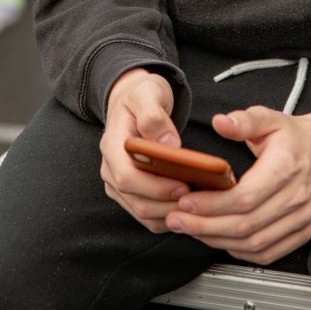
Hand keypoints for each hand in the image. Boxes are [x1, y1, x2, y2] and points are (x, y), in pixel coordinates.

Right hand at [100, 68, 190, 232]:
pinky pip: (149, 215)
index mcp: (112, 146)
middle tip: (199, 198)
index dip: (155, 188)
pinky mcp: (131, 193)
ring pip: (144, 213)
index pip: (126, 178)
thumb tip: (168, 145)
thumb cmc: (141, 96)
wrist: (134, 101)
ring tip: (199, 203)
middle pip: (137, 201)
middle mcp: (111, 169)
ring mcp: (119, 184)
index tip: (183, 186)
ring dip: (172, 213)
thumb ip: (154, 116)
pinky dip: (170, 215)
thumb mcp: (148, 93)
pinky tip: (190, 206)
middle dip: (169, 204)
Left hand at [164, 104, 310, 264]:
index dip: (213, 205)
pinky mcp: (302, 233)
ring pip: (254, 243)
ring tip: (191, 229)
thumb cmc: (297, 137)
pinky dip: (239, 251)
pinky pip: (267, 253)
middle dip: (205, 226)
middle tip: (176, 220)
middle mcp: (297, 198)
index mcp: (287, 167)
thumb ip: (245, 120)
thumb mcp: (271, 119)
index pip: (245, 197)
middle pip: (246, 225)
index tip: (186, 201)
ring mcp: (301, 220)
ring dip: (217, 240)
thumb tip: (221, 122)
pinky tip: (219, 239)